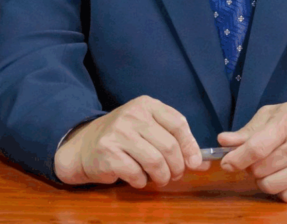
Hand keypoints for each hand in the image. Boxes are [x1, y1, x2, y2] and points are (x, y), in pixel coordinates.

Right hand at [53, 95, 209, 187]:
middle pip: (168, 146)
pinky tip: (138, 179)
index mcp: (146, 104)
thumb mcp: (148, 129)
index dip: (190, 146)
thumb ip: (175, 141)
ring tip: (160, 179)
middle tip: (175, 175)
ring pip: (155, 162)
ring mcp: (118, 133)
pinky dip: (142, 182)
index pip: (178, 123)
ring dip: (162, 177)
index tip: (195, 163)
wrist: (84, 146)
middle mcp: (132, 114)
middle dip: (177, 167)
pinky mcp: (108, 153)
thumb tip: (202, 163)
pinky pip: (136, 174)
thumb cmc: (123, 137)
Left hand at [217, 102, 286, 202]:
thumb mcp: (276, 115)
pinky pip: (285, 197)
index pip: (257, 148)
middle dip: (252, 167)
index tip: (227, 163)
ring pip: (269, 186)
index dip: (237, 158)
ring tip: (275, 167)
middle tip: (261, 158)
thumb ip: (249, 130)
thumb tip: (224, 141)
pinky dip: (281, 189)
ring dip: (265, 180)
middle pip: (259, 169)